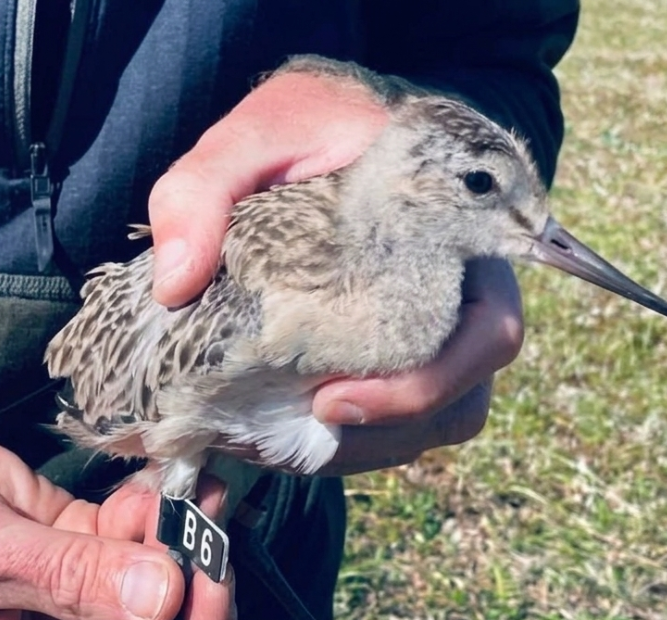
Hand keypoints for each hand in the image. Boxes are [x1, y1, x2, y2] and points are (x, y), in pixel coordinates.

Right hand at [0, 425, 235, 619]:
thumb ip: (69, 577)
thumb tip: (167, 595)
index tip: (209, 584)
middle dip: (194, 584)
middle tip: (209, 521)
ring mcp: (69, 606)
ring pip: (157, 588)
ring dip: (184, 540)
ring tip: (194, 488)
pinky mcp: (74, 552)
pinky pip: (135, 542)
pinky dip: (156, 513)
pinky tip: (164, 481)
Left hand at [147, 72, 523, 475]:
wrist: (332, 128)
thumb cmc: (314, 122)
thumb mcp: (261, 129)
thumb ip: (207, 186)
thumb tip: (175, 283)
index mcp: (466, 243)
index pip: (490, 335)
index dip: (425, 387)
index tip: (330, 399)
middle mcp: (469, 299)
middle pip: (461, 403)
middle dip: (377, 435)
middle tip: (280, 434)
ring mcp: (443, 334)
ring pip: (430, 426)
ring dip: (354, 450)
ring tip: (265, 442)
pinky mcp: (404, 357)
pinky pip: (396, 425)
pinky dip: (339, 442)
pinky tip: (274, 432)